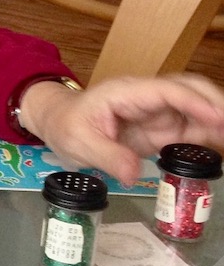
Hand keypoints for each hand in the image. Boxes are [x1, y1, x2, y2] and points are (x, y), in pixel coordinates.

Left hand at [19, 73, 223, 184]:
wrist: (58, 123)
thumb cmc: (66, 125)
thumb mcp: (78, 142)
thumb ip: (106, 156)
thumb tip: (133, 174)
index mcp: (125, 93)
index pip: (167, 91)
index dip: (194, 102)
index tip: (218, 117)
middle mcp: (146, 98)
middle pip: (189, 91)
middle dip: (216, 104)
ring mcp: (156, 112)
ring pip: (195, 108)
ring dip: (217, 118)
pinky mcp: (160, 129)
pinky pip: (191, 127)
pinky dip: (210, 134)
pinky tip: (221, 144)